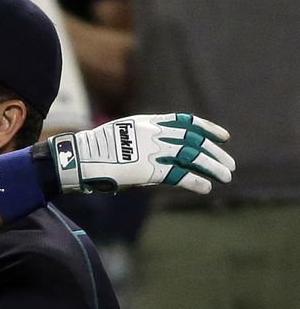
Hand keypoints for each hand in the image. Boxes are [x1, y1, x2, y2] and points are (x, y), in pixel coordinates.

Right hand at [49, 113, 234, 193]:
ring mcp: (152, 151)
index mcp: (148, 123)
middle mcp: (154, 133)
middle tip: (229, 164)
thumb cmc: (94, 150)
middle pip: (194, 140)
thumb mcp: (121, 135)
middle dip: (215, 152)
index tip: (224, 137)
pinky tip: (207, 187)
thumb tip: (153, 152)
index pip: (186, 122)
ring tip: (226, 175)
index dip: (208, 129)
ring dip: (213, 166)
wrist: (79, 158)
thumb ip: (141, 140)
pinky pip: (180, 176)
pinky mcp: (149, 170)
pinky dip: (196, 181)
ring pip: (193, 156)